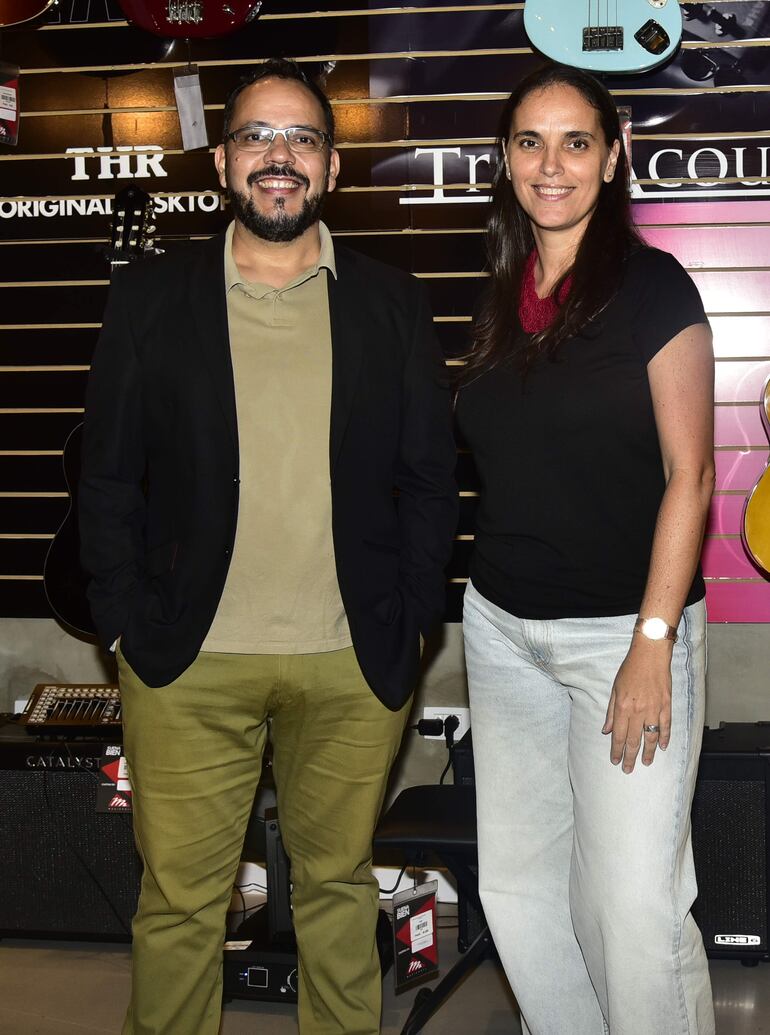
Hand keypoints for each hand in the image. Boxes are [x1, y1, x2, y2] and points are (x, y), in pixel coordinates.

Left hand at [602, 638, 672, 772]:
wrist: (650, 655)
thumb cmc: (630, 669)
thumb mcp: (615, 689)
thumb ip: (611, 712)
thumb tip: (606, 730)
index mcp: (623, 708)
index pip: (619, 735)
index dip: (617, 750)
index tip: (615, 761)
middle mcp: (638, 711)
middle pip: (634, 740)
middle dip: (630, 757)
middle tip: (628, 770)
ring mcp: (654, 709)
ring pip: (651, 737)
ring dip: (649, 752)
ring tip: (646, 763)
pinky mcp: (666, 705)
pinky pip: (666, 726)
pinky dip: (665, 738)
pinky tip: (663, 747)